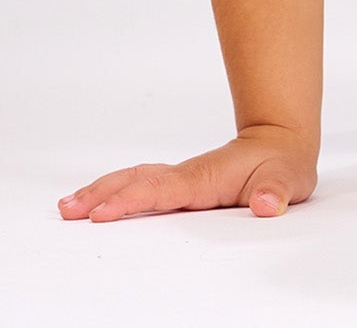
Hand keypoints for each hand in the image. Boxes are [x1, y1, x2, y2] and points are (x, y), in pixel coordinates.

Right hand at [56, 126, 316, 222]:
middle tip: (67, 210)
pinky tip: (94, 200)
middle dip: (101, 194)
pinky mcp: (178, 183)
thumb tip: (269, 204)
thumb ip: (277, 192)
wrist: (282, 143)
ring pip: (134, 179)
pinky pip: (140, 184)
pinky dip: (114, 189)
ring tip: (67, 207)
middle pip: (136, 181)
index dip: (132, 200)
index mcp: (205, 177)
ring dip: (100, 190)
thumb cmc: (282, 165)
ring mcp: (179, 178)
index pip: (162, 189)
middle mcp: (186, 176)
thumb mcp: (289, 180)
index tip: (100, 213)